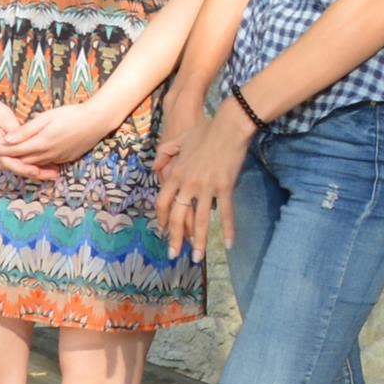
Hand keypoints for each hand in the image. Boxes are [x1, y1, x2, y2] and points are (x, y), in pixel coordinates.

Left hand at [0, 101, 113, 175]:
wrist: (96, 122)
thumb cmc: (71, 115)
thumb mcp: (46, 118)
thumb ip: (26, 130)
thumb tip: (7, 138)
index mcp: (41, 143)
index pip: (15, 149)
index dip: (1, 149)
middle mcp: (48, 154)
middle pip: (22, 161)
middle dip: (7, 162)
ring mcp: (57, 158)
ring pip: (34, 165)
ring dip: (20, 166)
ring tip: (7, 165)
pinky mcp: (65, 159)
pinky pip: (46, 165)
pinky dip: (35, 166)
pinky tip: (31, 164)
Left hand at [157, 95, 252, 257]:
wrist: (229, 125)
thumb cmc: (206, 130)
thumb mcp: (179, 139)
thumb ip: (165, 153)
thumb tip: (154, 167)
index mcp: (176, 173)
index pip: (162, 202)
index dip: (161, 219)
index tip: (163, 231)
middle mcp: (188, 183)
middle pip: (177, 217)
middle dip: (174, 238)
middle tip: (173, 254)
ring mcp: (206, 187)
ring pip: (199, 220)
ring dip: (198, 241)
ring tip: (197, 258)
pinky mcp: (224, 187)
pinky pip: (225, 213)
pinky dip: (227, 229)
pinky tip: (227, 244)